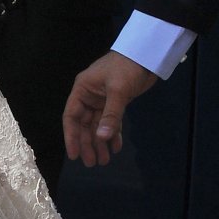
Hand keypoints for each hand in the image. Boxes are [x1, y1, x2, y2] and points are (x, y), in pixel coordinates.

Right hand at [63, 51, 156, 167]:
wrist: (147, 55)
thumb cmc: (127, 68)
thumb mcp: (118, 91)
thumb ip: (110, 116)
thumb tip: (101, 138)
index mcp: (83, 90)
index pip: (71, 116)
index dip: (71, 136)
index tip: (74, 155)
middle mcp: (89, 96)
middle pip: (84, 124)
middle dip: (88, 143)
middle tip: (92, 163)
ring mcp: (102, 100)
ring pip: (98, 125)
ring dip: (100, 142)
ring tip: (105, 160)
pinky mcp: (116, 102)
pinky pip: (111, 122)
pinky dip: (113, 134)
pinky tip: (116, 147)